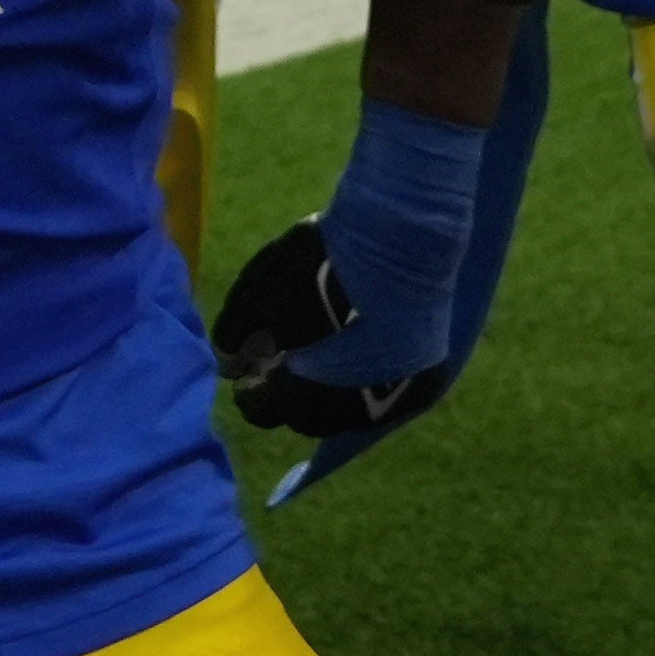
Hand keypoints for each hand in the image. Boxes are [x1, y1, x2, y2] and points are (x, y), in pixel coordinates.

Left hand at [213, 93, 481, 438]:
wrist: (403, 238)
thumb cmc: (320, 263)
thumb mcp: (257, 288)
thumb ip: (234, 330)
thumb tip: (228, 360)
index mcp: (301, 397)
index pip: (262, 412)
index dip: (252, 391)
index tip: (250, 372)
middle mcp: (349, 414)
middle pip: (309, 417)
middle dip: (294, 393)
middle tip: (289, 357)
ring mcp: (395, 403)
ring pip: (353, 410)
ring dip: (334, 389)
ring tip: (328, 349)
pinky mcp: (426, 383)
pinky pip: (391, 394)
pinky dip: (373, 378)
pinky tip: (364, 345)